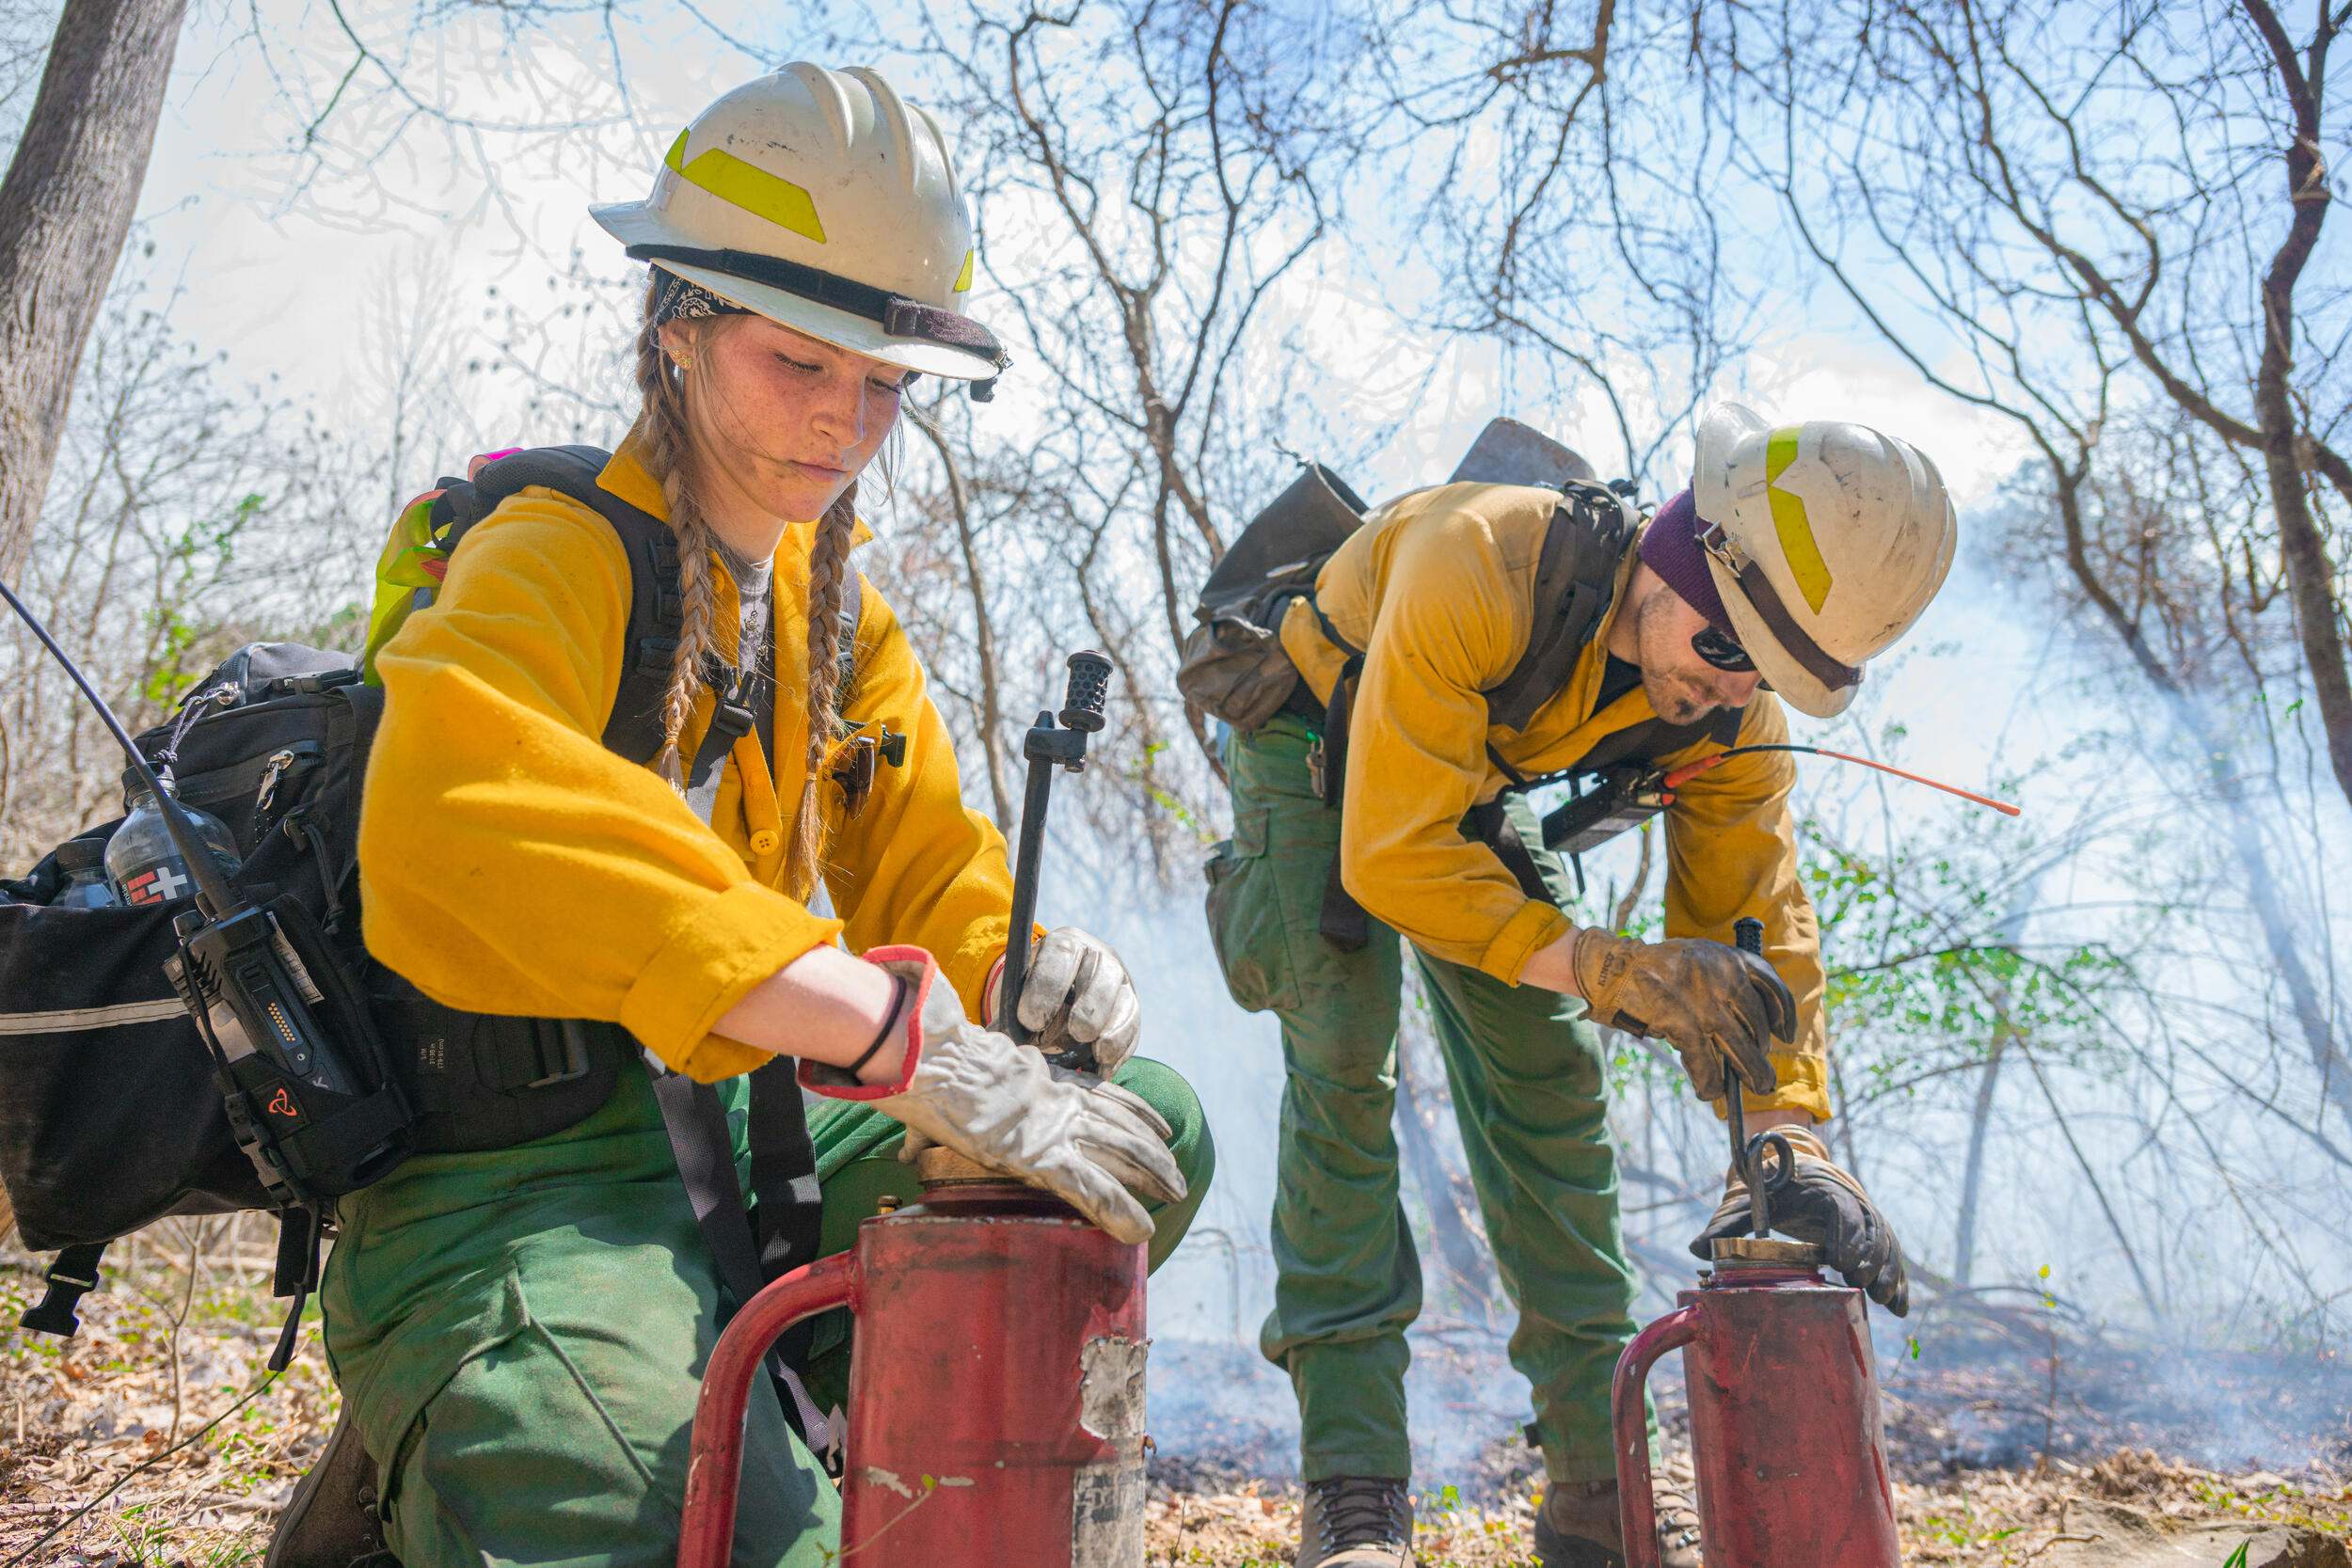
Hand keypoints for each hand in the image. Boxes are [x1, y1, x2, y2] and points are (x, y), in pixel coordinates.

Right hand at [804, 947, 1182, 1242]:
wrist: (925, 1055)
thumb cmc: (927, 1058)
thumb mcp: (961, 1068)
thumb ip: (966, 1088)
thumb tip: (918, 1128)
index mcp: (1042, 1078)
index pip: (1101, 1094)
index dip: (1135, 1110)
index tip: (1159, 1125)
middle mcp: (1057, 1100)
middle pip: (1119, 1125)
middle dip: (1152, 1151)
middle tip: (1176, 1171)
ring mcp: (1052, 1126)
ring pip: (1119, 1153)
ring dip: (1153, 1175)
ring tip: (1178, 1192)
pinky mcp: (1039, 1154)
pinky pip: (1091, 1187)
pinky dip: (1119, 1209)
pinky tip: (1141, 1227)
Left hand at [988, 926, 1142, 1071]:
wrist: (1057, 996)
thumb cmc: (1030, 997)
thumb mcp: (1017, 994)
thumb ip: (1011, 1012)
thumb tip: (1004, 1043)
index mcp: (1063, 944)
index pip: (1060, 955)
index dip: (1046, 988)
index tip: (1031, 1021)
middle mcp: (1096, 955)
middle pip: (1101, 974)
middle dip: (1088, 1008)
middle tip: (1075, 1033)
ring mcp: (1119, 981)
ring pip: (1124, 1001)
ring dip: (1111, 1030)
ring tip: (1096, 1053)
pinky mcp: (1131, 1008)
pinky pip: (1133, 1028)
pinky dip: (1120, 1050)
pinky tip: (1104, 1066)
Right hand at [1569, 929, 1794, 1100]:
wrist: (1617, 967)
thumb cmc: (1656, 965)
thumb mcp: (1699, 955)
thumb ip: (1723, 976)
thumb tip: (1745, 1017)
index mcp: (1730, 960)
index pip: (1772, 987)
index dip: (1784, 1014)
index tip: (1785, 1033)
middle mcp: (1725, 981)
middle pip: (1758, 1024)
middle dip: (1762, 1051)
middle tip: (1764, 1071)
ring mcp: (1707, 1005)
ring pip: (1742, 1047)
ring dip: (1752, 1072)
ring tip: (1758, 1086)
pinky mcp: (1686, 1026)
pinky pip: (1707, 1063)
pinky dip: (1710, 1082)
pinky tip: (1709, 1092)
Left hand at [1690, 1126, 1910, 1315]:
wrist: (1806, 1177)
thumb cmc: (1778, 1192)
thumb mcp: (1754, 1201)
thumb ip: (1727, 1223)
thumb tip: (1694, 1248)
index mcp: (1823, 1191)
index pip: (1842, 1210)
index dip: (1846, 1235)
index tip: (1841, 1263)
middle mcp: (1853, 1203)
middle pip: (1871, 1230)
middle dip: (1870, 1258)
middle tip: (1861, 1284)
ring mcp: (1868, 1222)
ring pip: (1886, 1246)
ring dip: (1888, 1273)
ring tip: (1883, 1300)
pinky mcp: (1876, 1239)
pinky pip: (1893, 1259)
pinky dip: (1898, 1282)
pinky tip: (1898, 1307)